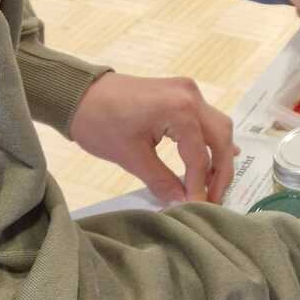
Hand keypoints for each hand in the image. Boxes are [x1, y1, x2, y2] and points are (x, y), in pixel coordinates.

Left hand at [71, 73, 235, 203]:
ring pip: (218, 126)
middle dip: (221, 171)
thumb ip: (162, 181)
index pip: (199, 156)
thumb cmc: (100, 123)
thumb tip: (182, 203)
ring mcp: (188, 91)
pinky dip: (210, 139)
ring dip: (219, 155)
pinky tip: (213, 158)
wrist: (77, 94)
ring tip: (211, 183)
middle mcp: (191, 96)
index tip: (199, 209)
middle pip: (221, 138)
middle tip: (215, 199)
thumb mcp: (131, 157)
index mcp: (181, 110)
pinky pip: (206, 118)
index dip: (200, 186)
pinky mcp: (181, 93)